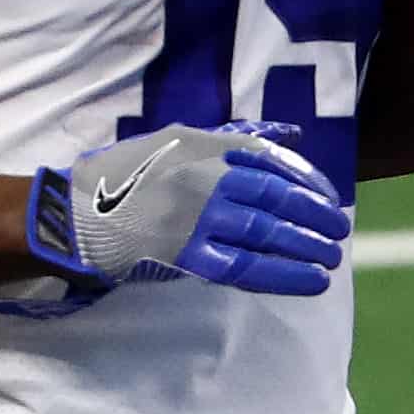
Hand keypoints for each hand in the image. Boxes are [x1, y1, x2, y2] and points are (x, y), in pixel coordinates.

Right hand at [26, 121, 350, 296]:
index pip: (272, 162)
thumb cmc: (126, 176)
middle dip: (313, 214)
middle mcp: (206, 177)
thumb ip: (233, 136)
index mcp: (206, 146)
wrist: (75, 213)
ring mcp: (197, 217)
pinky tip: (309, 280)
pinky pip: (245, 267)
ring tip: (331, 257)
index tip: (329, 196)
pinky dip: (282, 274)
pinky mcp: (187, 255)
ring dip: (305, 245)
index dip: (307, 180)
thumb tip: (290, 133)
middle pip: (275, 197)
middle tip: (338, 230)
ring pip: (266, 232)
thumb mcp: (178, 137)